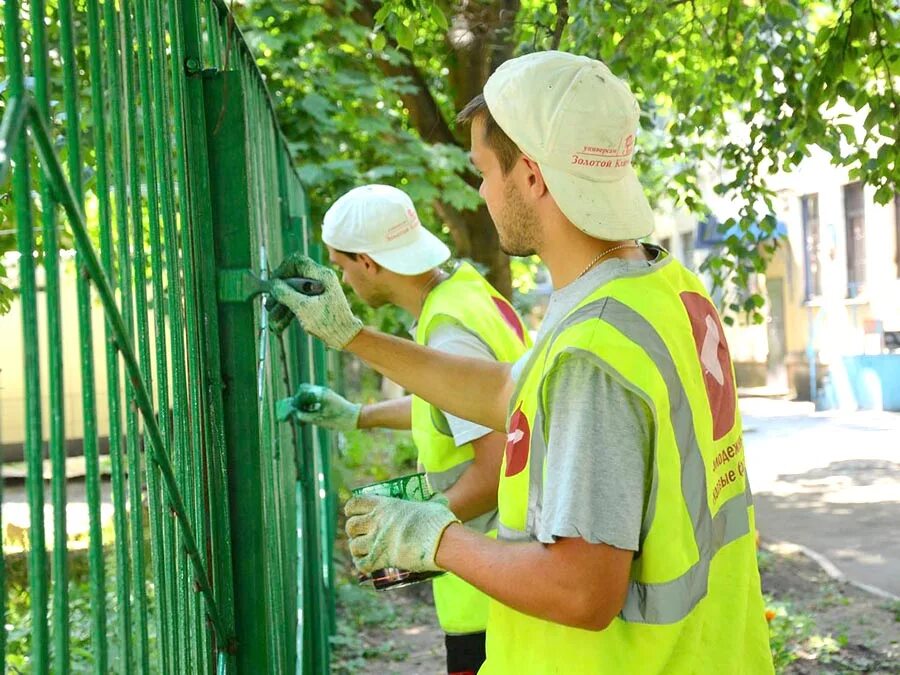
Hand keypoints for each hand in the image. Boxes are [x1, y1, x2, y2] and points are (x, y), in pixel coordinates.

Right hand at [267, 253, 362, 347]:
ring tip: (273, 321)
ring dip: (282, 305)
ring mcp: (318, 290)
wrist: (345, 337)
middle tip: (269, 306)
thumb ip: (286, 294)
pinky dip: (289, 310)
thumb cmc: (328, 322)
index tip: (273, 284)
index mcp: (321, 275)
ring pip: (293, 292)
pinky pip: (299, 300)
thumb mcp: (303, 308)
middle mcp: (320, 279)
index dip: (282, 271)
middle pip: (292, 278)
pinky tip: (279, 324)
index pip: (297, 262)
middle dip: (279, 294)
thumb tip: (272, 284)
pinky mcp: (316, 301)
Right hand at [275, 383, 360, 431]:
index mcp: (320, 394)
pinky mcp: (328, 397)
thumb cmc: (338, 419)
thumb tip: (296, 414)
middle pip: (304, 391)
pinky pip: (315, 397)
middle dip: (298, 400)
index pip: (302, 393)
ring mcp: (326, 393)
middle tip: (295, 411)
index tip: (291, 410)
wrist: (355, 417)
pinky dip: (310, 404)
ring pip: (309, 394)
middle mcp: (323, 391)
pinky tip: (309, 413)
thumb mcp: (320, 420)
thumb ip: (306, 416)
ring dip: (304, 402)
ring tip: (302, 413)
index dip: (295, 402)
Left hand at [344, 495, 459, 573]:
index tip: (352, 512)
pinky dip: (361, 565)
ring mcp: (376, 541)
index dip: (351, 508)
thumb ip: (428, 500)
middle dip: (352, 530)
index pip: (355, 503)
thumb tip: (437, 497)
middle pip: (351, 526)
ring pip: (353, 546)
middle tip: (359, 533)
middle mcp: (376, 522)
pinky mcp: (380, 560)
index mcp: (384, 505)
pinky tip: (365, 564)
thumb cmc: (437, 521)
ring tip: (362, 550)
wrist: (440, 542)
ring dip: (356, 548)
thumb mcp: (431, 503)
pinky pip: (361, 564)